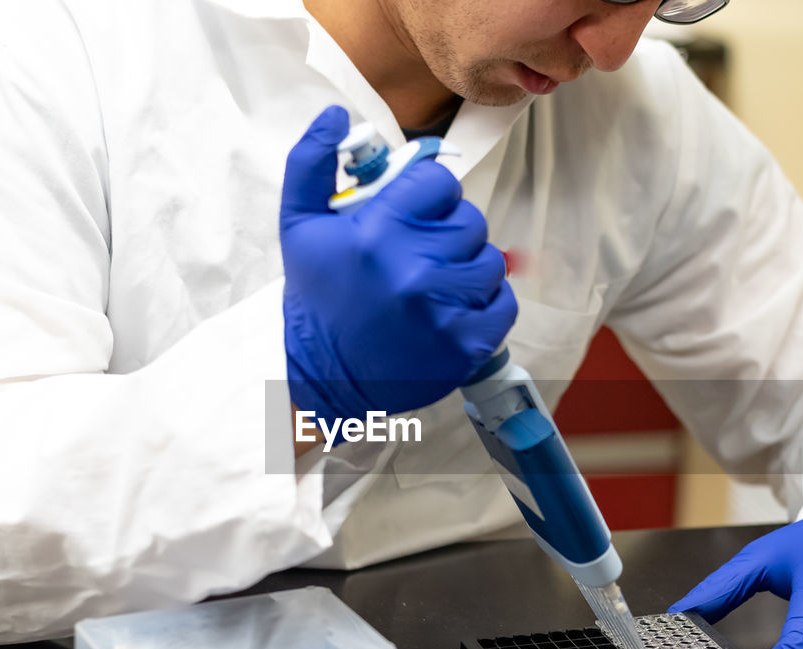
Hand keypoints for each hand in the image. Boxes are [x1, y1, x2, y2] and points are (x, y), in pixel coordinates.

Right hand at [280, 105, 516, 422]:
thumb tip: (336, 114)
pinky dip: (484, 304)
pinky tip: (452, 309)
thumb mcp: (299, 225)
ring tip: (434, 283)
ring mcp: (446, 308)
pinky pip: (503, 302)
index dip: (427, 195)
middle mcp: (415, 268)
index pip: (438, 182)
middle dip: (446, 231)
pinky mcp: (468, 343)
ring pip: (490, 259)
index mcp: (378, 232)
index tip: (410, 215)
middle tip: (418, 254)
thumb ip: (312, 161)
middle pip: (469, 219)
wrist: (327, 379)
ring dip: (467, 267)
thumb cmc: (317, 299)